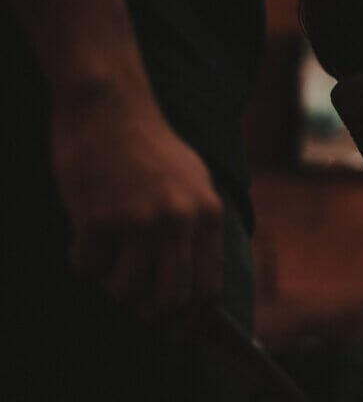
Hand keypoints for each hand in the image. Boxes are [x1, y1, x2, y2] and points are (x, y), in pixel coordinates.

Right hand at [52, 93, 222, 319]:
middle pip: (169, 299)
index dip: (192, 315)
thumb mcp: (194, 181)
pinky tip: (85, 235)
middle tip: (135, 305)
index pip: (207, 285)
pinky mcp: (99, 220)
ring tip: (109, 258)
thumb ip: (197, 228)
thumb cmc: (149, 146)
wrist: (110, 107)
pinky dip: (83, 262)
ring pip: (125, 291)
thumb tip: (194, 288)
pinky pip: (88, 269)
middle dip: (151, 312)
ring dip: (112, 285)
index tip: (178, 327)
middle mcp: (179, 221)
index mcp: (207, 213)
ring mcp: (139, 222)